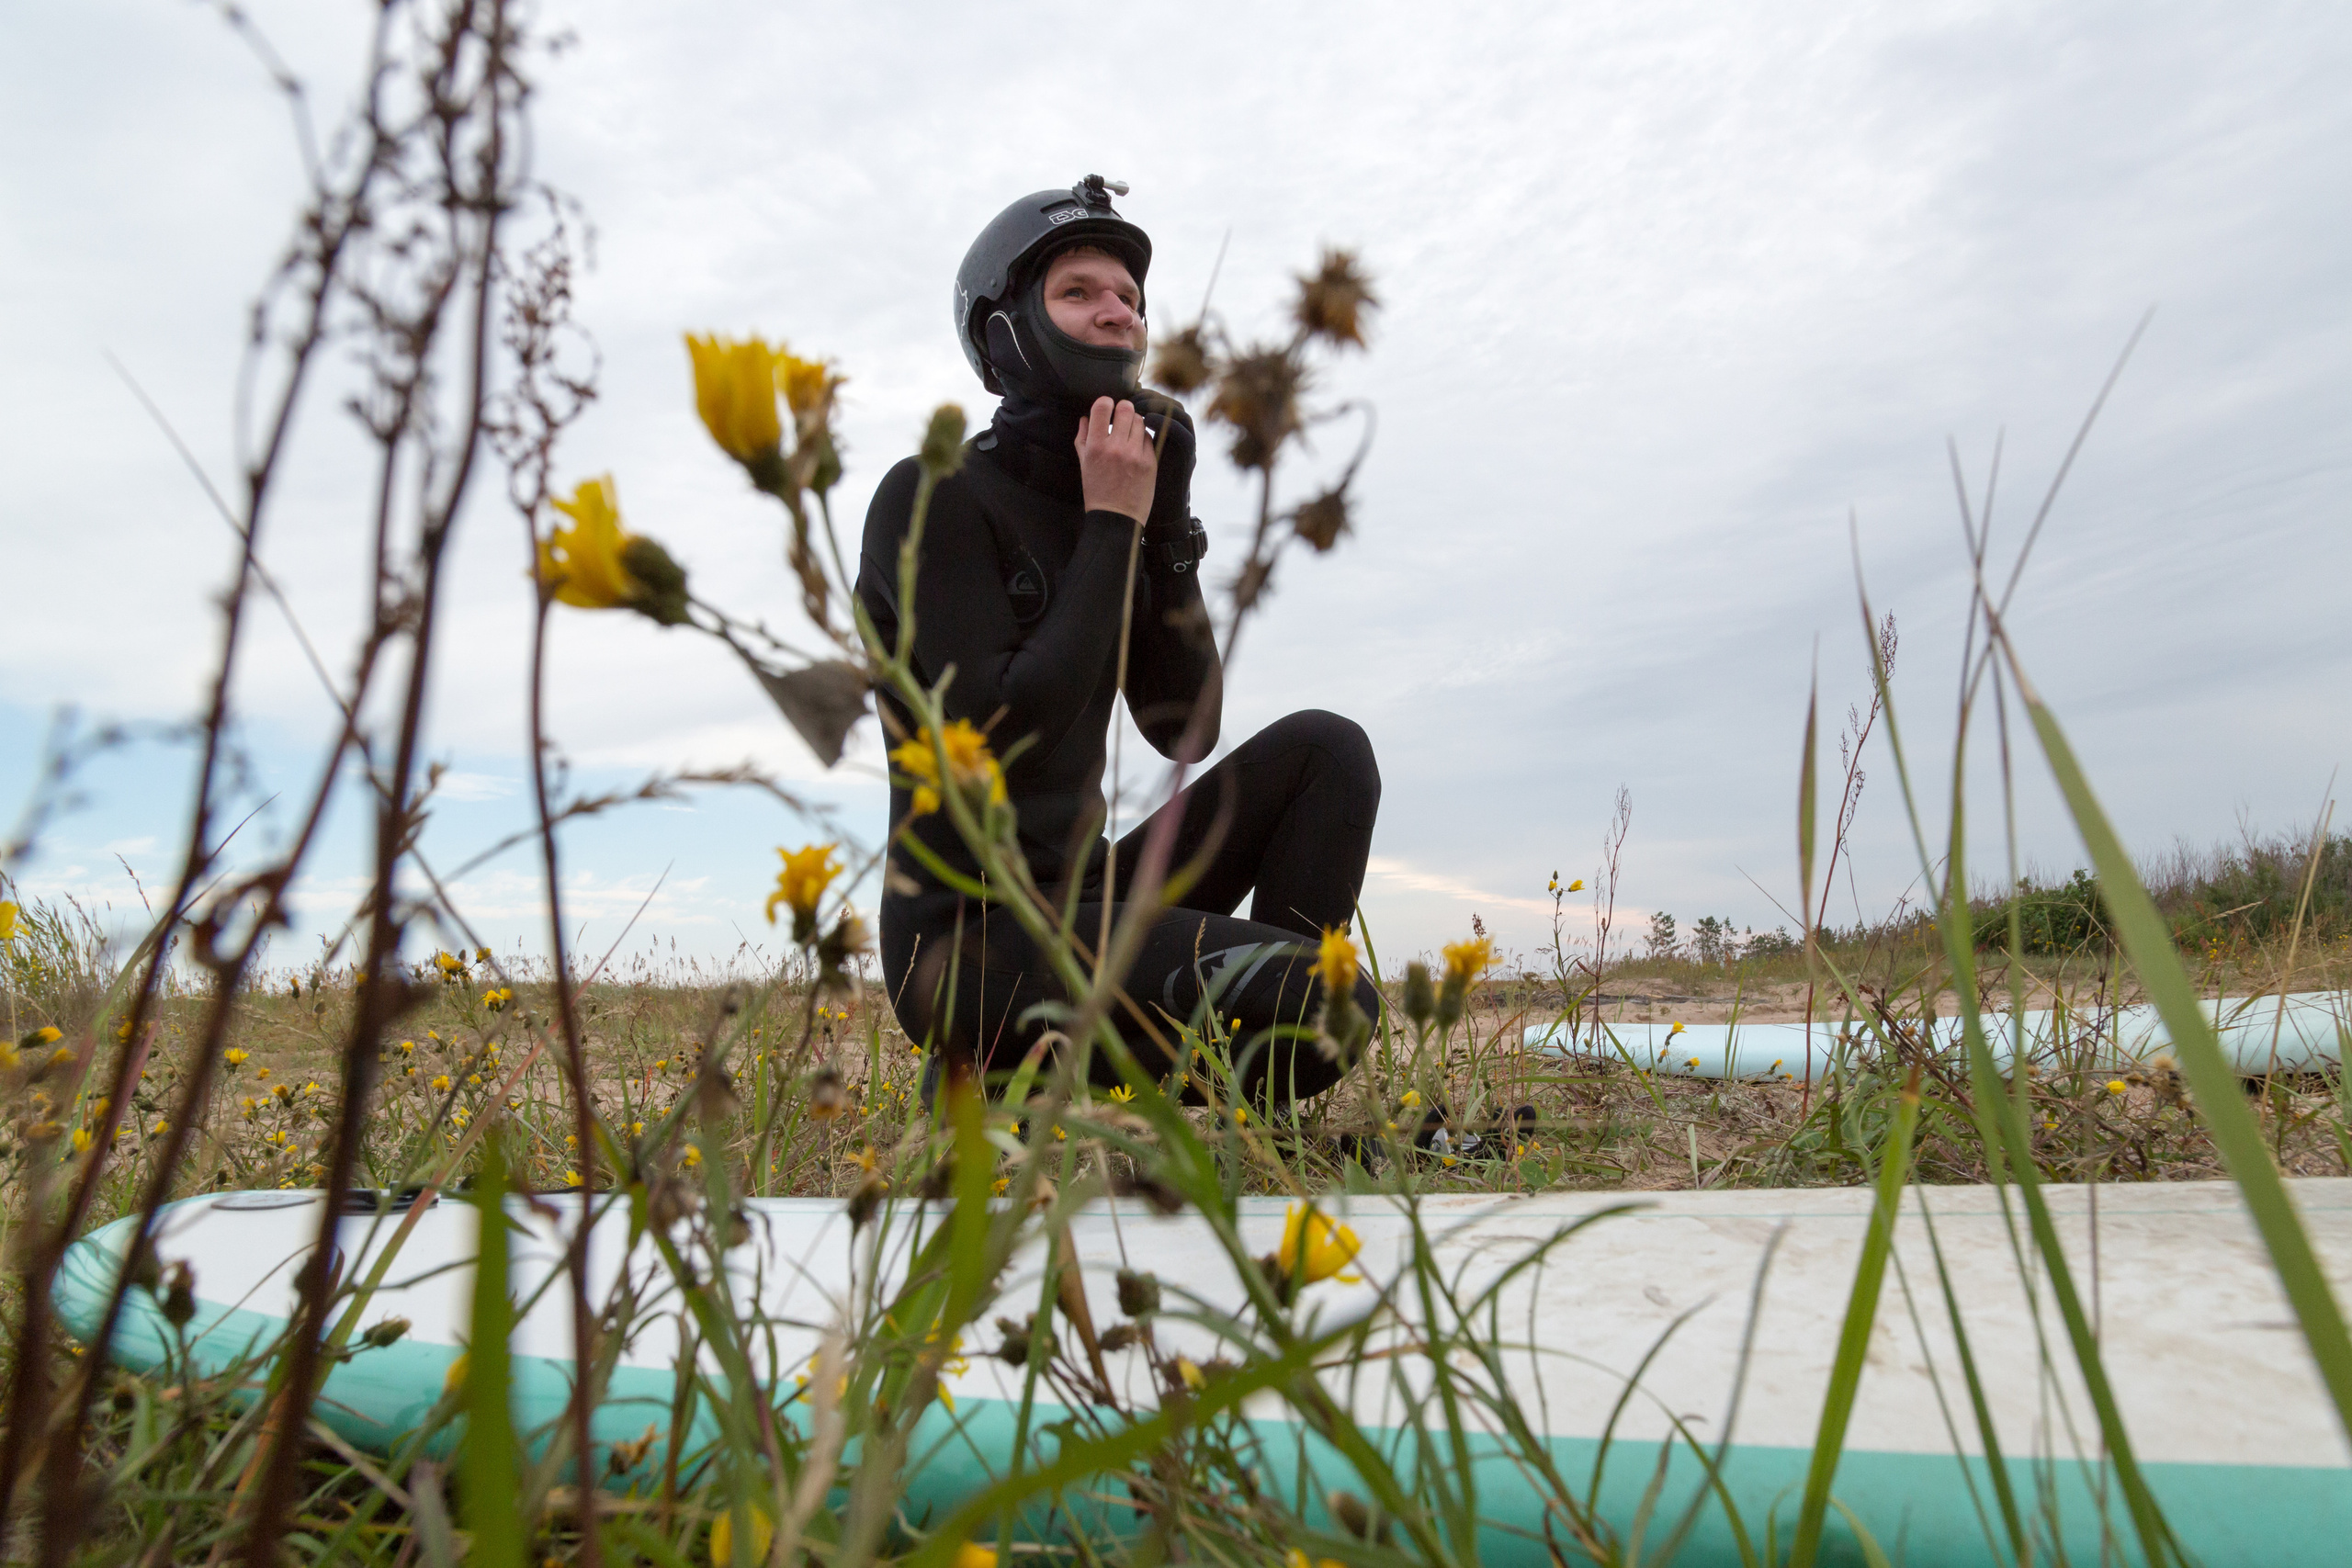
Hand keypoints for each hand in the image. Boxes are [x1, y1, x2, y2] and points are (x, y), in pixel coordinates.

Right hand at [1073, 396, 1157, 523]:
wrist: (1116, 518)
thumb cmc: (1096, 491)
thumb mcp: (1083, 464)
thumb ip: (1083, 438)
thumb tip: (1085, 417)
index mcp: (1096, 446)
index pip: (1103, 406)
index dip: (1105, 403)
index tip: (1106, 409)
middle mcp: (1116, 448)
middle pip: (1126, 408)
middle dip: (1123, 410)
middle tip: (1121, 419)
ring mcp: (1135, 455)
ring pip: (1140, 421)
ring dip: (1134, 424)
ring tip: (1129, 435)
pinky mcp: (1150, 462)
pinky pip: (1149, 438)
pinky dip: (1143, 439)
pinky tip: (1137, 448)